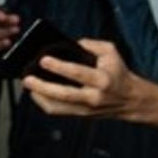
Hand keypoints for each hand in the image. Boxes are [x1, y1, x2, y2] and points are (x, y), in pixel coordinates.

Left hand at [21, 39, 157, 130]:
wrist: (130, 99)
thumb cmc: (118, 72)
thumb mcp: (110, 52)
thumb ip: (91, 44)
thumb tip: (69, 43)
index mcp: (103, 79)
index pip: (78, 73)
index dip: (59, 67)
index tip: (43, 59)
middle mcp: (94, 97)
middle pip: (64, 94)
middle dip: (43, 86)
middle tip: (27, 78)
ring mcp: (86, 108)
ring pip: (58, 107)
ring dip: (39, 97)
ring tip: (28, 85)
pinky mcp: (80, 115)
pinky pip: (58, 111)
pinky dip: (44, 102)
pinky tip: (35, 93)